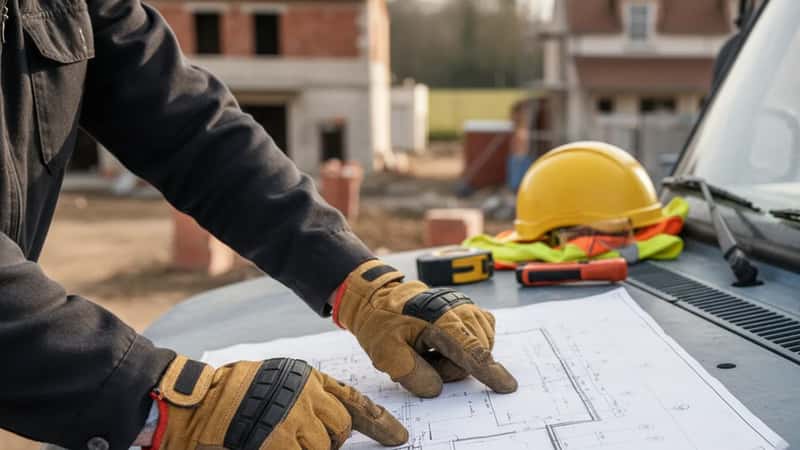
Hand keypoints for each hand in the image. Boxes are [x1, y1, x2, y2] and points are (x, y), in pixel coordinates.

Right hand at [147, 356, 407, 449]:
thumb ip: (308, 400)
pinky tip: (277, 443)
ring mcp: (293, 419)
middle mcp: (306, 396)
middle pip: (341, 428)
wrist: (198, 402)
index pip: (353, 400)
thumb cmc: (235, 394)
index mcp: (308, 379)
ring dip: (310, 448)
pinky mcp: (279, 441)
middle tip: (306, 439)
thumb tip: (332, 427)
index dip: (380, 422)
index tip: (399, 437)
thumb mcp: (280, 385)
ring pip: (325, 446)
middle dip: (331, 440)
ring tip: (282, 437)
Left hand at [333, 260, 517, 397]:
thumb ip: (410, 373)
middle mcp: (461, 311)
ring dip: (454, 359)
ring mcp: (469, 310)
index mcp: (440, 320)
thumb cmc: (384, 323)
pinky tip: (443, 346)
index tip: (507, 386)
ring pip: (477, 351)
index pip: (471, 349)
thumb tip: (436, 388)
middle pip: (473, 357)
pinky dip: (465, 349)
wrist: (383, 299)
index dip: (489, 371)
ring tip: (428, 349)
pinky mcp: (472, 313)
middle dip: (448, 367)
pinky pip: (480, 341)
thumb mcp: (385, 351)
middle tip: (421, 357)